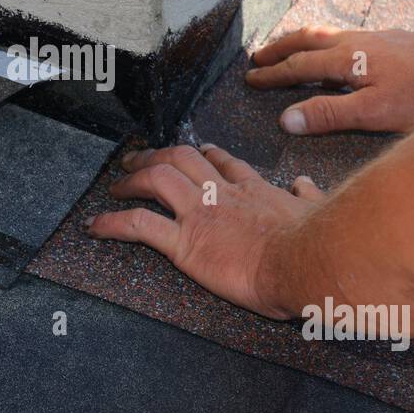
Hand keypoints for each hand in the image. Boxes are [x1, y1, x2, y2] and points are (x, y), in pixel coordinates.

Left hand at [85, 144, 322, 317]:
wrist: (306, 261)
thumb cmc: (317, 243)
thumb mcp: (317, 211)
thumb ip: (309, 196)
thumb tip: (305, 183)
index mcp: (254, 190)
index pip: (224, 163)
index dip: (204, 155)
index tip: (196, 152)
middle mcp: (221, 194)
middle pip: (181, 159)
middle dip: (155, 155)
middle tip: (137, 159)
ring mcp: (200, 214)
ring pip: (156, 180)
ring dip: (131, 179)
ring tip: (115, 185)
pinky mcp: (185, 243)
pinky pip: (139, 225)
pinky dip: (112, 223)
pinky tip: (96, 226)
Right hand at [245, 25, 413, 134]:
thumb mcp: (374, 113)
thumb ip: (329, 114)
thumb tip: (286, 119)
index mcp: (347, 58)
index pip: (298, 66)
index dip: (272, 75)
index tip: (251, 79)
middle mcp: (358, 41)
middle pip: (308, 39)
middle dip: (280, 48)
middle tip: (258, 56)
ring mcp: (378, 38)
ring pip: (328, 34)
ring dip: (302, 42)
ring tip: (289, 49)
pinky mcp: (396, 42)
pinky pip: (348, 36)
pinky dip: (327, 43)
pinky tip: (339, 54)